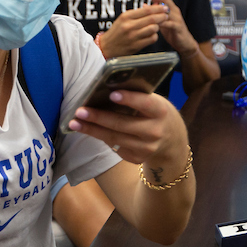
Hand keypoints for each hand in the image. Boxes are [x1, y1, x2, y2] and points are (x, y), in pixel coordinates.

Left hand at [66, 87, 184, 162]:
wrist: (172, 141)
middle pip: (122, 124)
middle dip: (98, 117)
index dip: (129, 99)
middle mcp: (155, 131)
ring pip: (114, 138)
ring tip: (75, 122)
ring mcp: (146, 148)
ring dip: (92, 130)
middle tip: (80, 111)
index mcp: (161, 111)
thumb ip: (136, 96)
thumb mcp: (154, 102)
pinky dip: (101, 137)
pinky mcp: (137, 158)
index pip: (145, 104)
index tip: (111, 94)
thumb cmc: (156, 113)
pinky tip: (89, 130)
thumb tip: (105, 88)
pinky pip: (115, 147)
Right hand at [99, 4, 166, 57]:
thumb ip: (138, 13)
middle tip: (167, 15)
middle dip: (162, 16)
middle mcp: (129, 26)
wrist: (107, 46)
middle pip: (151, 19)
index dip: (158, 8)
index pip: (146, 10)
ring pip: (153, 28)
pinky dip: (154, 35)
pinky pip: (151, 39)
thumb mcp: (124, 18)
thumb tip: (154, 6)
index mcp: (126, 16)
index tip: (164, 7)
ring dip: (158, 26)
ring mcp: (133, 37)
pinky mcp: (136, 46)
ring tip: (158, 25)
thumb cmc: (117, 31)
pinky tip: (152, 34)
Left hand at [139, 0, 196, 58]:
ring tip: (145, 3)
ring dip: (154, 6)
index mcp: (169, 6)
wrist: (184, 42)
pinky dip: (161, 22)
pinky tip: (153, 21)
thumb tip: (144, 5)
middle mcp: (173, 9)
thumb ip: (154, 12)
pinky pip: (168, 23)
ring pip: (165, 9)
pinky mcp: (178, 27)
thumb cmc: (172, 30)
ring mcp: (176, 17)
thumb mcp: (161, 20)